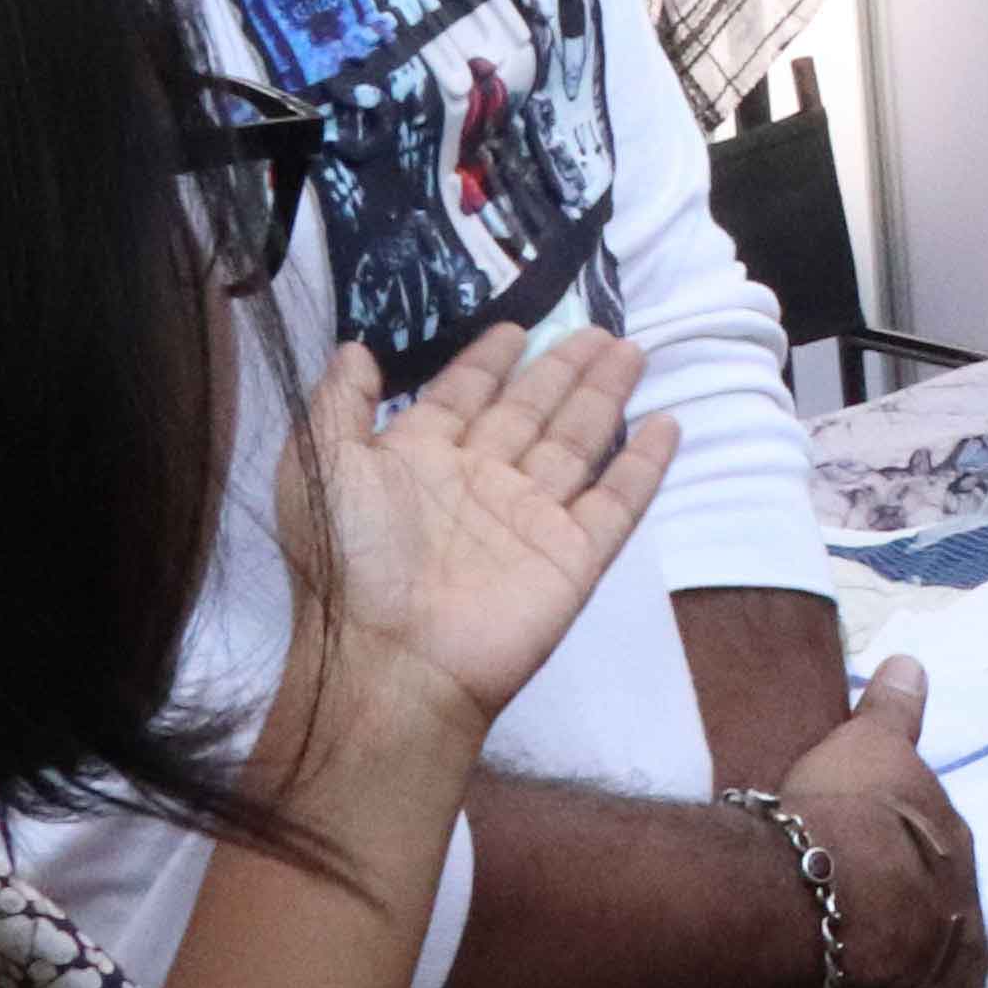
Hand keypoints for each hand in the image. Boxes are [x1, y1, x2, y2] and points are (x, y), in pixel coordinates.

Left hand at [290, 327, 674, 736]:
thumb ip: (338, 403)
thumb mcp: (319, 466)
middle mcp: (478, 483)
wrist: (394, 660)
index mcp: (418, 462)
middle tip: (596, 330)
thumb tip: (357, 347)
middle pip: (530, 412)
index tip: (514, 326)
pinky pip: (617, 501)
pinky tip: (667, 424)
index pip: (462, 398)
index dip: (487, 363)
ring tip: (630, 351)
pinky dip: (645, 464)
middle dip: (561, 370)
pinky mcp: (574, 555)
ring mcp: (531, 519)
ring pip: (577, 442)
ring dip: (604, 397)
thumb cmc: (351, 560)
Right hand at [775, 661, 987, 987]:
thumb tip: (913, 661)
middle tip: (849, 924)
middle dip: (906, 916)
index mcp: (954, 839)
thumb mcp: (867, 746)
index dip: (897, 858)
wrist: (824, 895)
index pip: (933, 852)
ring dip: (904, 974)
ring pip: (935, 970)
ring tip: (849, 980)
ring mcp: (961, 966)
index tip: (861, 865)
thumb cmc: (840, 814)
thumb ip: (892, 712)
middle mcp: (970, 902)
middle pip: (939, 912)